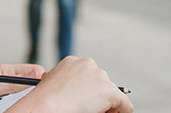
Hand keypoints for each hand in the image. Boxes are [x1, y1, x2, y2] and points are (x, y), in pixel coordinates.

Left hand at [0, 63, 44, 112]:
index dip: (42, 79)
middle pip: (29, 92)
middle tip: (43, 103)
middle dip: (35, 97)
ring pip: (21, 105)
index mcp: (2, 73)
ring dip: (23, 108)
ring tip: (27, 109)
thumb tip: (36, 77)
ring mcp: (1, 102)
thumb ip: (10, 83)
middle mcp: (4, 87)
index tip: (50, 86)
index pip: (30, 73)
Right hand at [12, 56, 132, 112]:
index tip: (87, 101)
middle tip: (93, 109)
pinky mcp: (110, 91)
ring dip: (107, 103)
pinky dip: (123, 112)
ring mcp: (99, 76)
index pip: (88, 75)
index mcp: (71, 62)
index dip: (88, 90)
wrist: (46, 105)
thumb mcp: (53, 84)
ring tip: (95, 111)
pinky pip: (125, 105)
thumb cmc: (45, 100)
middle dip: (99, 96)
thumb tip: (77, 94)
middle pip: (101, 82)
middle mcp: (87, 64)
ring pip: (111, 93)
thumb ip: (67, 83)